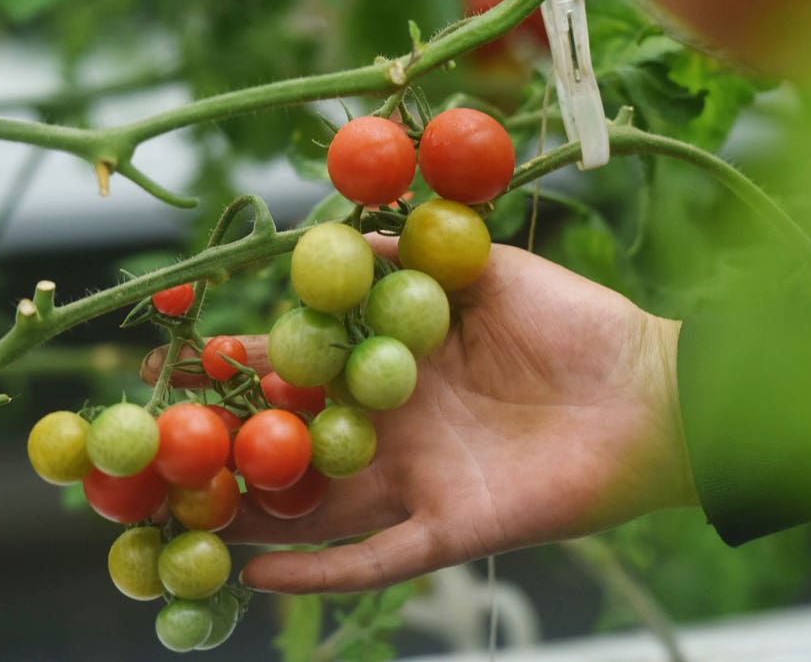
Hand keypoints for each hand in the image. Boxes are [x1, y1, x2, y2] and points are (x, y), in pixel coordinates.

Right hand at [143, 237, 692, 593]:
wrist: (655, 394)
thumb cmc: (578, 326)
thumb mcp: (484, 270)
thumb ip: (410, 255)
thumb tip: (337, 234)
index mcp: (394, 371)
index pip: (300, 370)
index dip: (242, 367)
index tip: (179, 358)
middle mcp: (392, 431)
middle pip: (293, 445)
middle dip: (227, 447)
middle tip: (155, 449)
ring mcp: (416, 485)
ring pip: (317, 509)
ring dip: (252, 517)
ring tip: (180, 524)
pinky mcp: (450, 530)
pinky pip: (376, 561)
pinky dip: (318, 571)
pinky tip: (256, 575)